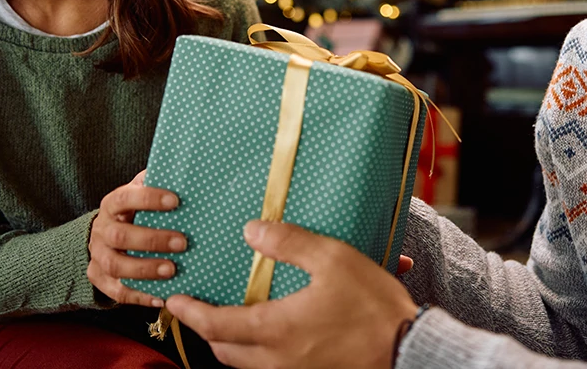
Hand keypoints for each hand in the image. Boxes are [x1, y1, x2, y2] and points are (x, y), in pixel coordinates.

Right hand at [87, 170, 186, 307]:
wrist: (105, 235)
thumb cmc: (134, 213)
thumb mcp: (140, 194)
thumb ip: (156, 183)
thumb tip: (186, 172)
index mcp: (112, 205)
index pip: (125, 198)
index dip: (148, 199)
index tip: (175, 201)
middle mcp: (101, 229)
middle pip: (120, 236)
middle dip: (152, 240)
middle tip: (182, 242)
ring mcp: (98, 256)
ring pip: (116, 266)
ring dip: (145, 269)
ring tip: (172, 271)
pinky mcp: (99, 278)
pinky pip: (117, 292)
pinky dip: (139, 296)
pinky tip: (161, 297)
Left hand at [165, 220, 417, 368]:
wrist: (411, 348)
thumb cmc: (374, 306)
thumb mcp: (332, 259)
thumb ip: (289, 243)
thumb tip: (251, 231)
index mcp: (276, 331)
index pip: (216, 326)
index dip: (190, 314)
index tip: (175, 300)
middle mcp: (279, 360)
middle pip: (224, 352)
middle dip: (206, 331)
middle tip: (195, 309)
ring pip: (246, 366)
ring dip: (230, 344)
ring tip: (227, 319)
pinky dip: (256, 355)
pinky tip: (267, 334)